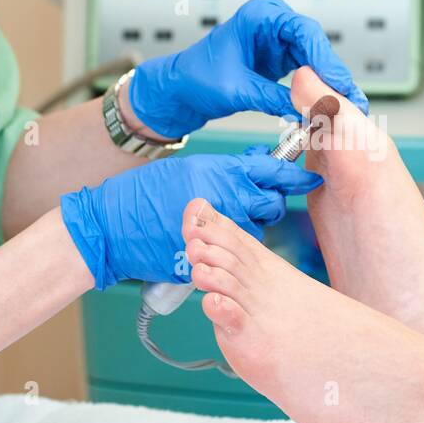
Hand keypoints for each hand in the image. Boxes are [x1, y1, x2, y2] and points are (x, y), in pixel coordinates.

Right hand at [59, 153, 322, 289]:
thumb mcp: (191, 170)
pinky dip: (230, 246)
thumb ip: (227, 170)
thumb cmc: (144, 194)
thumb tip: (257, 165)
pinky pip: (234, 251)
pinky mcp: (214, 257)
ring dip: (247, 224)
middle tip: (255, 199)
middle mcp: (229, 202)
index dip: (295, 176)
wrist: (113, 228)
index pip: (274, 172)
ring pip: (256, 229)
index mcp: (225, 174)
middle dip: (270, 202)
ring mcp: (222, 234)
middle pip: (272, 204)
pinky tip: (214, 240)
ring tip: (223, 220)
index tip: (310, 177)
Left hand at [129, 0, 370, 138]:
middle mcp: (273, 23)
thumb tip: (309, 111)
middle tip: (349, 100)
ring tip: (345, 107)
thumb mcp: (237, 90)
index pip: (304, 31)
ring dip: (328, 83)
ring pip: (316, 60)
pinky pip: (307, 72)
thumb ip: (274, 98)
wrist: (179, 91)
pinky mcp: (280, 59)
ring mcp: (278, 41)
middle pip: (315, 45)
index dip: (326, 59)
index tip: (338, 84)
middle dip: (332, 74)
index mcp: (260, 15)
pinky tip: (328, 105)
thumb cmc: (195, 79)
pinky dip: (317, 89)